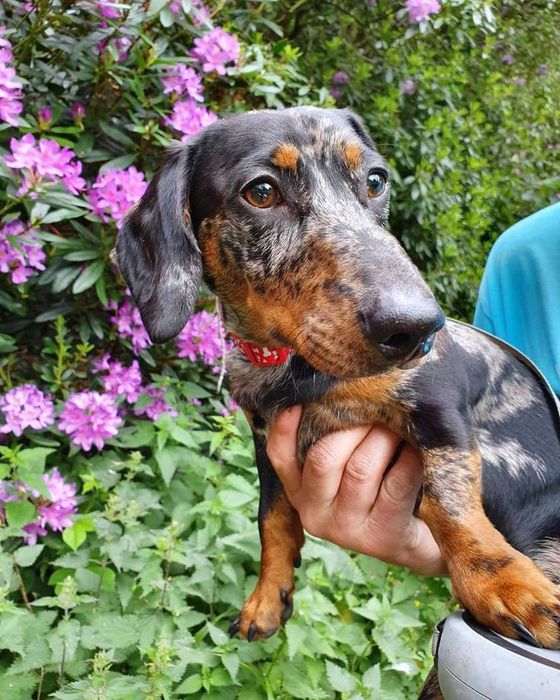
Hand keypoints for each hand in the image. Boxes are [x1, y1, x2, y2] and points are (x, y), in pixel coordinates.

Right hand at [266, 406, 445, 575]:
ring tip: (400, 423)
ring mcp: (346, 530)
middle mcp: (315, 514)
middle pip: (324, 457)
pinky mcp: (382, 536)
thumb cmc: (378, 489)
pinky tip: (417, 447)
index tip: (299, 397)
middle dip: (354, 424)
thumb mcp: (346, 470)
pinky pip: (397, 483)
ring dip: (384, 437)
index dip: (285, 426)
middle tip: (377, 406)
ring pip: (361, 468)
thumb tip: (337, 390)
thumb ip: (332, 440)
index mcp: (300, 492)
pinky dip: (410, 458)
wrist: (414, 542)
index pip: (280, 456)